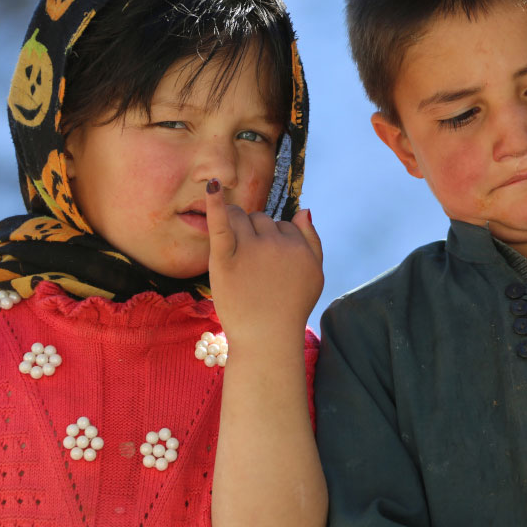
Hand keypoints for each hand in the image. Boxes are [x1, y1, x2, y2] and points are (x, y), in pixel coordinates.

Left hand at [205, 179, 322, 346]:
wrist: (266, 339)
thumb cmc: (290, 309)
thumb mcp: (315, 275)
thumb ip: (313, 240)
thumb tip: (303, 209)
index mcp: (298, 245)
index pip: (282, 225)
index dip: (275, 243)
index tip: (271, 267)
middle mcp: (276, 243)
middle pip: (260, 219)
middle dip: (255, 234)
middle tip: (252, 267)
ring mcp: (250, 250)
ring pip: (241, 217)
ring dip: (236, 225)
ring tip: (233, 251)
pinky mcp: (224, 259)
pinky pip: (220, 224)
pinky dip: (216, 204)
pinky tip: (212, 187)